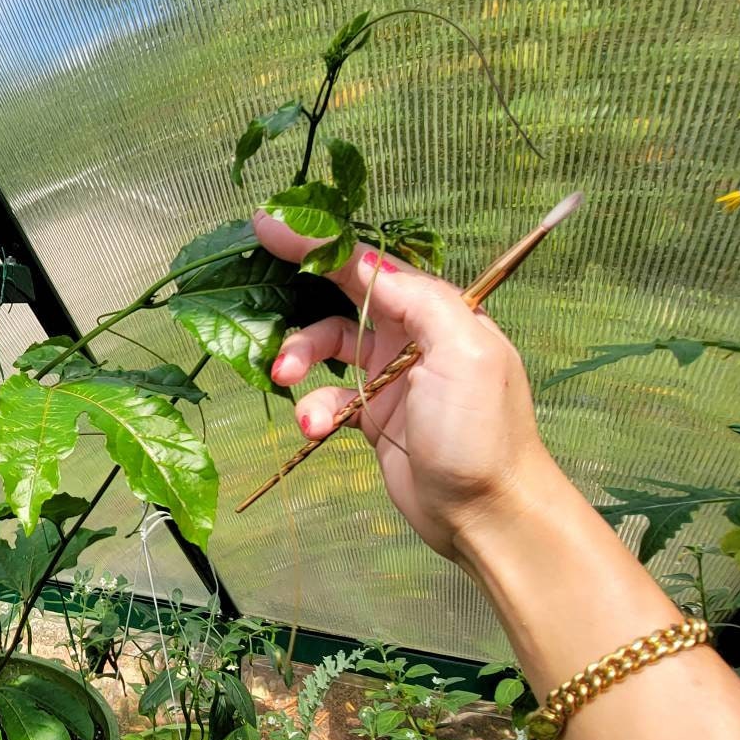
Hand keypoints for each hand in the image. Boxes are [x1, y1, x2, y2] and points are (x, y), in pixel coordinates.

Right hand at [252, 210, 557, 558]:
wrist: (486, 515)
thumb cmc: (482, 433)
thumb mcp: (462, 353)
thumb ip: (417, 299)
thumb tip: (367, 263)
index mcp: (438, 311)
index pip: (370, 264)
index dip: (319, 242)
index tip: (270, 225)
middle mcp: (412, 336)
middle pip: (340, 298)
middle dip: (298, 298)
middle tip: (253, 296)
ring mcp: (389, 376)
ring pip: (325, 346)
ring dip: (299, 358)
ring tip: (285, 378)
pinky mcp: (371, 416)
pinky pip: (327, 397)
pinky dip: (313, 408)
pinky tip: (315, 426)